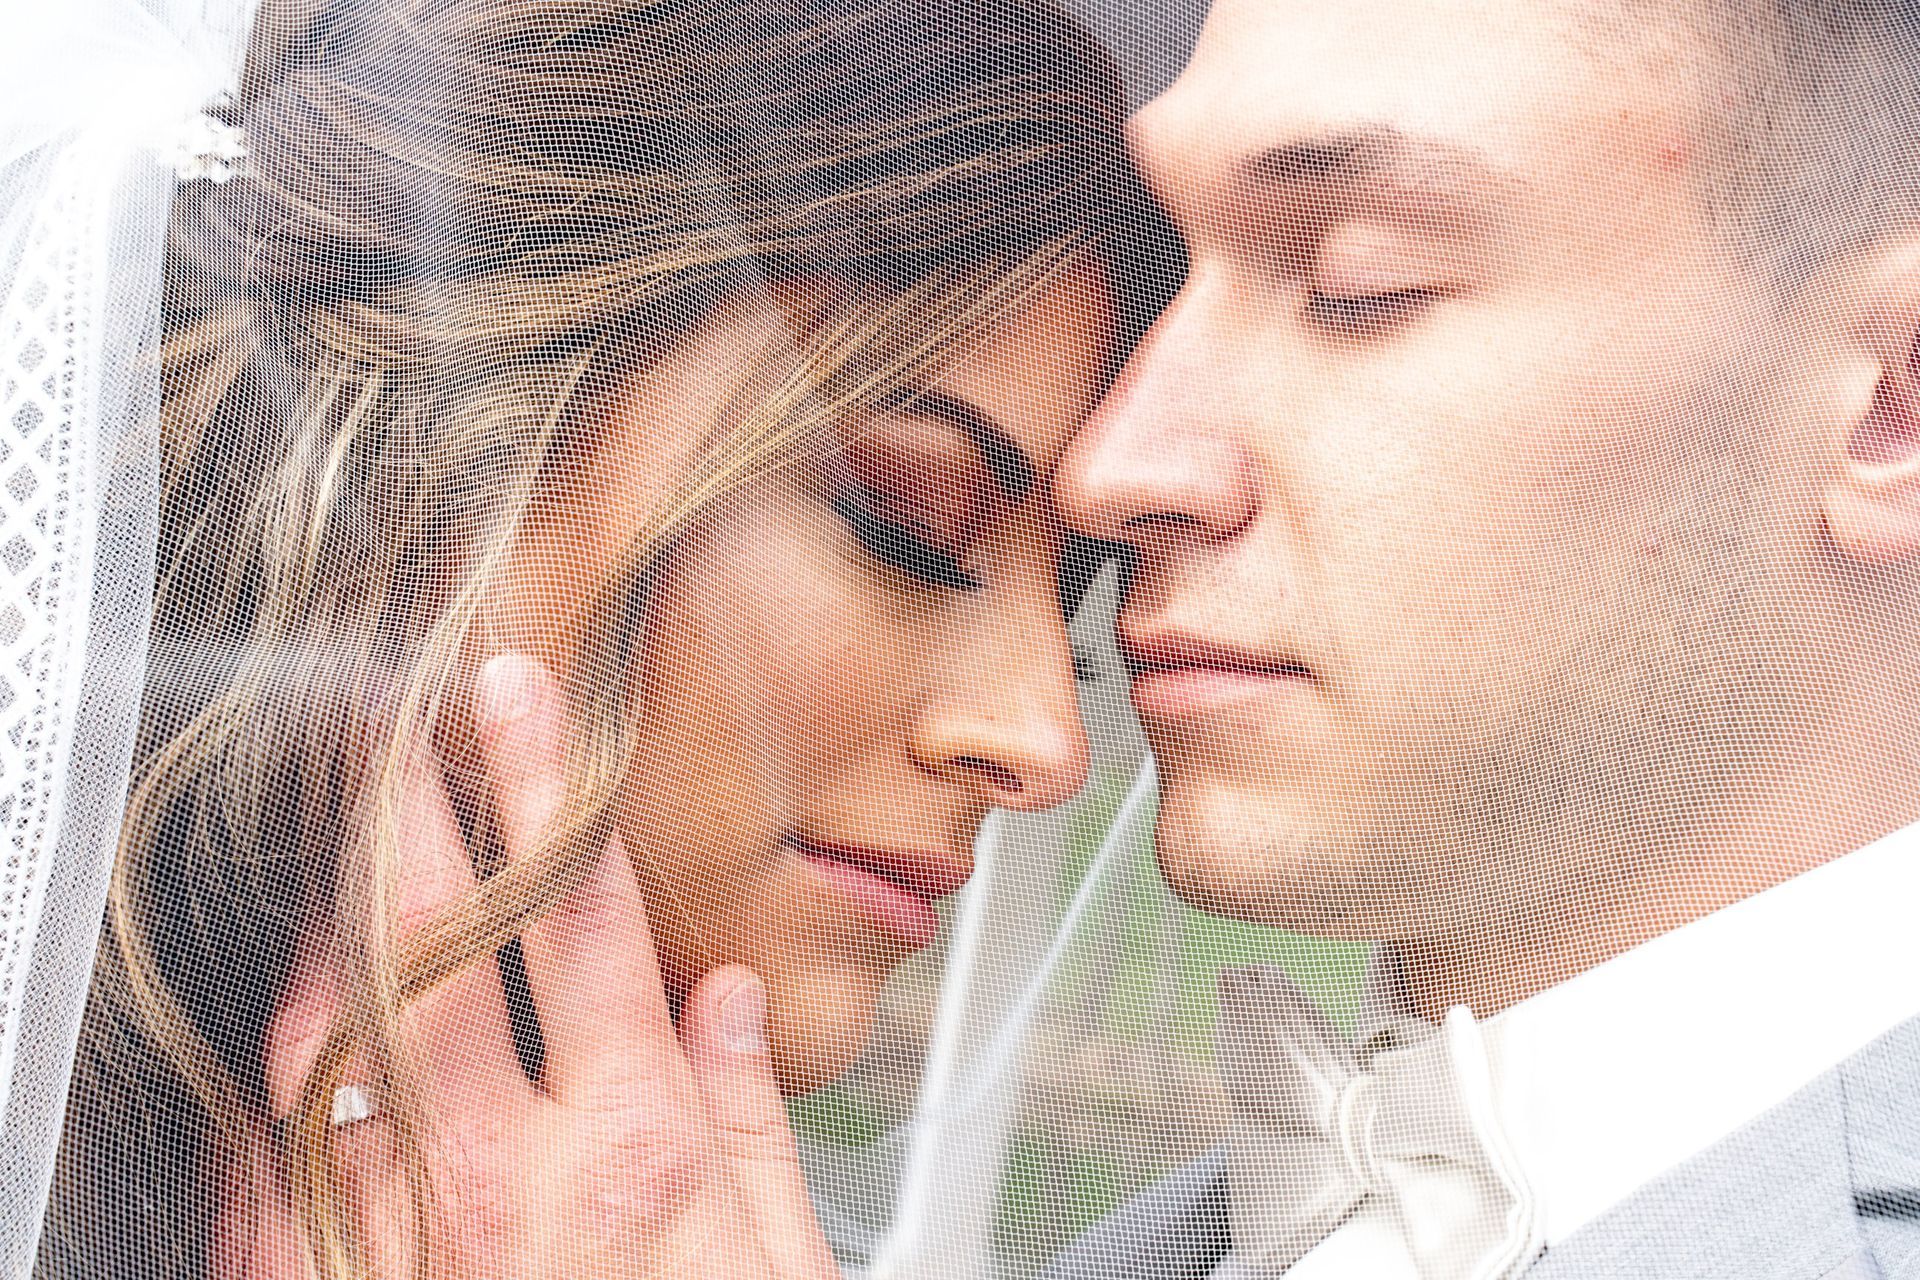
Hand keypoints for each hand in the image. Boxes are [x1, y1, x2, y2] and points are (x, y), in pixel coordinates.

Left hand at [216, 655, 837, 1278]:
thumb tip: (722, 999)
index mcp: (630, 1152)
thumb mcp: (787, 1269)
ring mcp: (396, 1251)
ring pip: (319, 1045)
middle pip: (425, 950)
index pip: (575, 922)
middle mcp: (498, 1184)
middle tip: (388, 728)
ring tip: (335, 869)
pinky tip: (282, 1049)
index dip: (543, 790)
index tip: (515, 701)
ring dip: (322, 936)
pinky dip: (264, 1094)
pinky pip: (257, 1178)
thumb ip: (750, 1123)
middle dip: (400, 814)